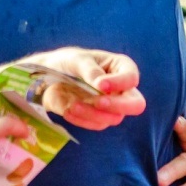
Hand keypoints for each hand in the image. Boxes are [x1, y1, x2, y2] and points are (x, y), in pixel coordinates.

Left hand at [14, 47, 145, 129]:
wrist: (49, 78)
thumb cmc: (68, 62)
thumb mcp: (77, 60)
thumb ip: (90, 71)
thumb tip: (103, 87)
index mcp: (121, 67)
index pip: (132, 78)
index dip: (119, 83)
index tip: (100, 85)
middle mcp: (121, 89)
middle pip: (136, 104)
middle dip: (118, 105)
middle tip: (98, 102)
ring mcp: (112, 106)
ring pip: (113, 118)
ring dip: (93, 113)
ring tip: (73, 104)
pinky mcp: (99, 118)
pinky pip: (96, 124)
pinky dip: (82, 119)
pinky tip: (68, 110)